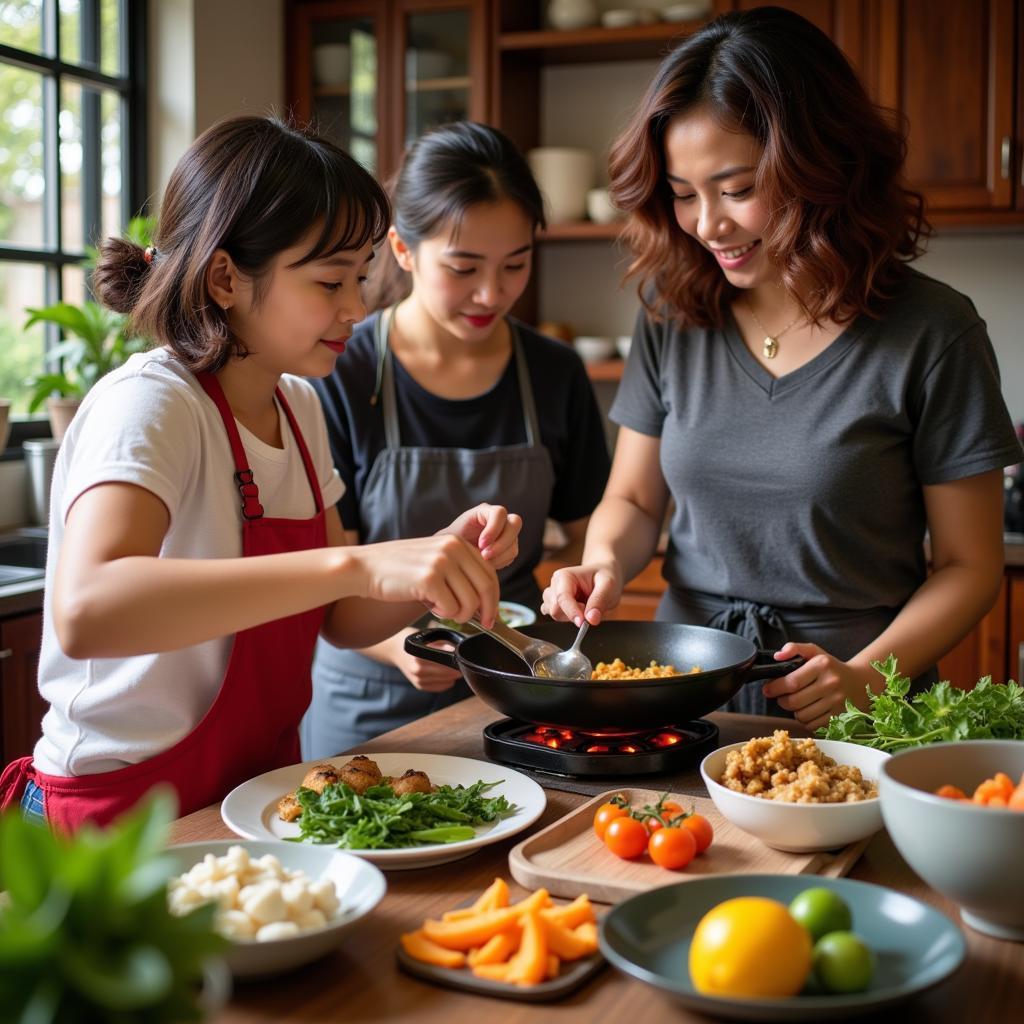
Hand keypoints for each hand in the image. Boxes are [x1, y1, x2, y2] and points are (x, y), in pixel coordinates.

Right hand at [351, 534, 499, 625]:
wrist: (364, 567)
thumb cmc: (398, 570)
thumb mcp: (434, 561)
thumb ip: (459, 572)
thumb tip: (485, 602)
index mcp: (457, 542)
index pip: (490, 572)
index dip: (494, 598)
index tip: (490, 615)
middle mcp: (453, 548)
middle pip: (487, 587)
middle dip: (487, 611)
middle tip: (483, 624)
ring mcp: (441, 562)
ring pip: (470, 602)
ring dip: (459, 614)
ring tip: (441, 609)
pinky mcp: (429, 579)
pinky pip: (451, 609)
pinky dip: (442, 614)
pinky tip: (428, 605)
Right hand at [386, 628, 461, 692]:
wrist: (397, 650)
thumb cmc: (415, 642)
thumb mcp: (428, 638)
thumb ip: (442, 645)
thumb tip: (455, 651)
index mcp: (418, 656)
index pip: (441, 662)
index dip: (453, 661)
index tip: (460, 659)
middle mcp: (416, 670)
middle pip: (444, 674)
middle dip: (455, 670)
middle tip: (462, 665)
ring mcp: (417, 680)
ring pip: (444, 682)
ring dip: (452, 677)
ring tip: (455, 669)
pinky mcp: (420, 686)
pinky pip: (440, 687)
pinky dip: (446, 682)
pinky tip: (448, 676)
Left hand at [440, 503, 521, 569]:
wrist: (451, 554)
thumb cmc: (448, 543)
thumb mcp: (451, 537)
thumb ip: (465, 536)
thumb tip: (478, 547)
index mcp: (484, 511)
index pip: (499, 513)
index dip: (493, 529)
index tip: (480, 545)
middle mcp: (499, 519)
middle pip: (515, 523)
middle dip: (502, 542)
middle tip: (485, 556)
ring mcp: (506, 533)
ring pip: (514, 542)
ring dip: (500, 555)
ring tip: (483, 562)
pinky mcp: (509, 547)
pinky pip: (512, 554)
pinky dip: (501, 561)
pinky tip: (486, 564)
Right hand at [540, 562, 621, 626]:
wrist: (603, 576)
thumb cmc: (604, 577)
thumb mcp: (608, 585)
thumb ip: (599, 601)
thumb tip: (591, 619)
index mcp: (564, 576)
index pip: (562, 598)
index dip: (571, 612)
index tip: (582, 623)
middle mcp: (555, 585)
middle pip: (555, 609)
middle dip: (573, 613)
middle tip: (590, 607)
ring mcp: (553, 595)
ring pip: (555, 615)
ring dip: (572, 616)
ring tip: (585, 605)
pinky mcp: (554, 604)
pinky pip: (557, 617)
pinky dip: (569, 618)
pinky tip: (579, 609)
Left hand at [761, 643, 876, 730]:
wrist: (860, 682)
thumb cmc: (831, 667)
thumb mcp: (815, 652)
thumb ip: (794, 648)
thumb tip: (777, 656)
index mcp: (822, 665)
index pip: (791, 682)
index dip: (775, 688)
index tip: (767, 689)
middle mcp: (831, 683)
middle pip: (794, 701)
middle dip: (781, 701)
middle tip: (781, 697)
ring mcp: (837, 702)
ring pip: (801, 715)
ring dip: (793, 711)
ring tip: (796, 703)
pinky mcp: (840, 717)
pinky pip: (812, 725)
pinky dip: (805, 720)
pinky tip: (808, 710)